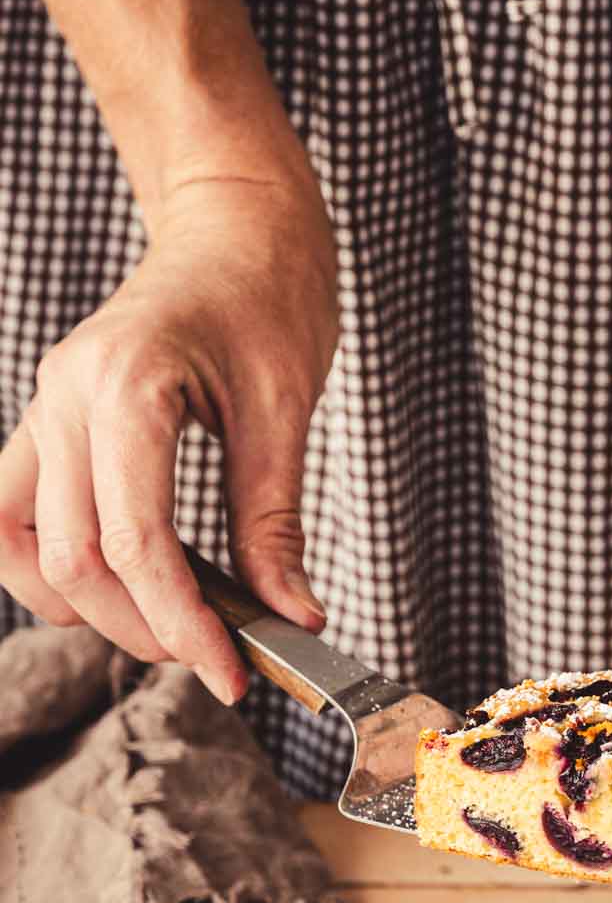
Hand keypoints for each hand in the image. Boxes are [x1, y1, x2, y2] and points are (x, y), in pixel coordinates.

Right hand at [0, 174, 337, 702]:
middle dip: (143, 629)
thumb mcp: (287, 410)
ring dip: (86, 607)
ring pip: (21, 546)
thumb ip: (275, 523)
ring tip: (163, 625)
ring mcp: (45, 407)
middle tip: (213, 656)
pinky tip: (110, 588)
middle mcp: (66, 397)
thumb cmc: (267, 297)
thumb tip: (293, 617)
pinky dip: (47, 566)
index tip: (233, 676)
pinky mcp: (46, 422)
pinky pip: (10, 514)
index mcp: (128, 386)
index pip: (137, 545)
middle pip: (73, 560)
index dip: (183, 626)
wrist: (234, 225)